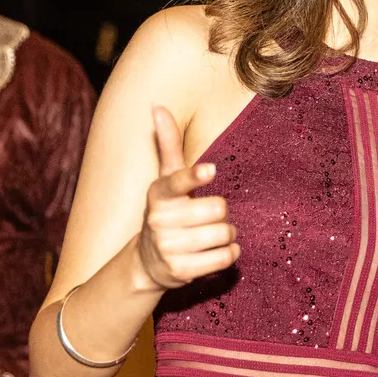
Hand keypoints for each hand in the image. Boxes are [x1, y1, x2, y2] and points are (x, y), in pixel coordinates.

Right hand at [135, 105, 239, 290]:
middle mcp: (160, 220)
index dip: (195, 176)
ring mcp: (169, 247)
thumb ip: (167, 144)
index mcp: (158, 193)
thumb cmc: (167, 211)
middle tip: (209, 218)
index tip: (210, 170)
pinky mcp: (182, 271)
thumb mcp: (165, 180)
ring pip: (224, 233)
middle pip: (218, 209)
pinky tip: (216, 252)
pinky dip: (229, 254)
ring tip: (209, 236)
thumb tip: (157, 106)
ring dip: (226, 235)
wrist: (147, 262)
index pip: (178, 181)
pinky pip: (226, 257)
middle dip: (222, 214)